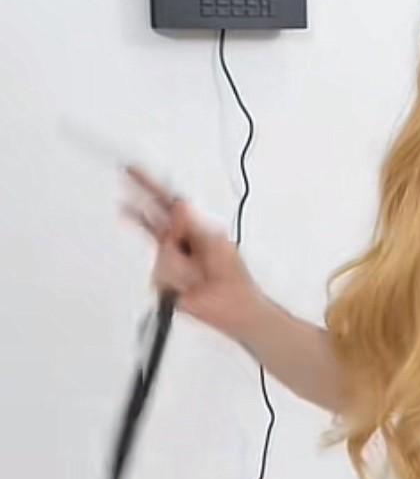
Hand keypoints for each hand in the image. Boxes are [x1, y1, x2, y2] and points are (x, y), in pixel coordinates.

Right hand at [119, 165, 260, 339]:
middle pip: (152, 221)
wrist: (234, 308)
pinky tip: (189, 285)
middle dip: (141, 210)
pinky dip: (178, 280)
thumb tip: (179, 205)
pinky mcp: (162, 282)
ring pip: (161, 255)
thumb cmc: (232, 277)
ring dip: (179, 264)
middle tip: (125, 192)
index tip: (132, 170)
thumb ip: (190, 225)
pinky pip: (161, 276)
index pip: (166, 202)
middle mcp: (177, 242)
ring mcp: (168, 263)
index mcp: (192, 228)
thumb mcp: (215, 243)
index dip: (148, 185)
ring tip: (198, 275)